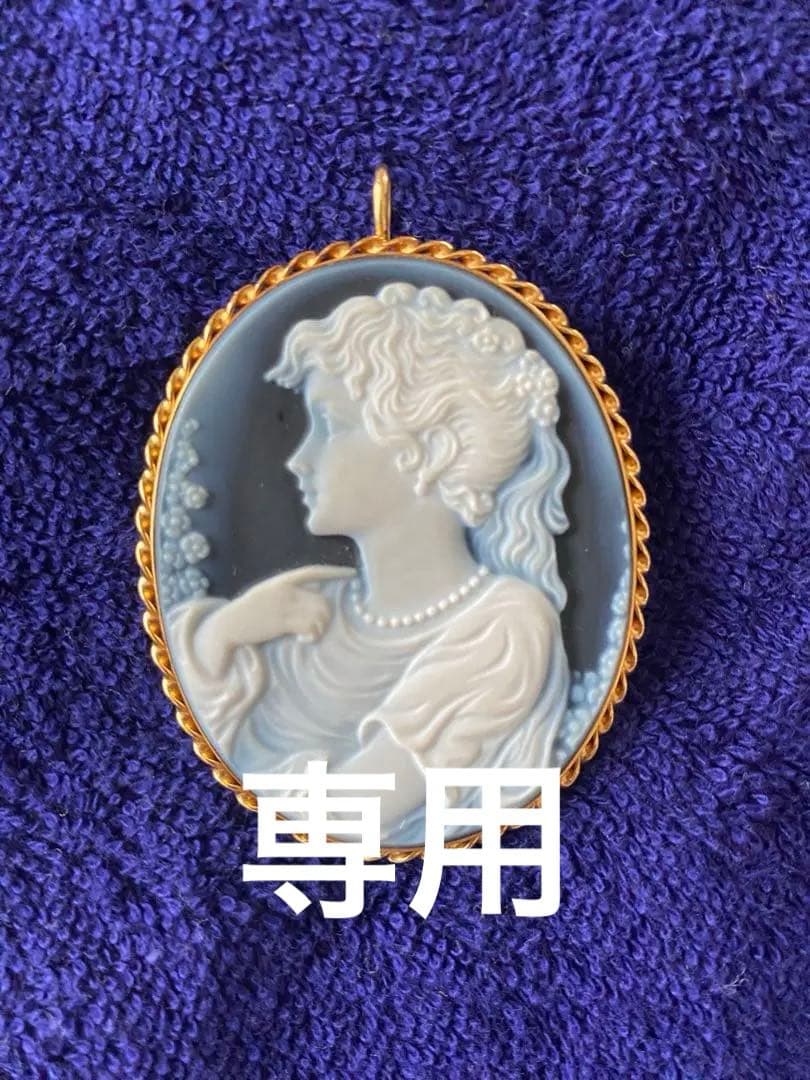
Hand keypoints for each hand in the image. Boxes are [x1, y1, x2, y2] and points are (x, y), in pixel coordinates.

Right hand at [194, 565, 354, 675]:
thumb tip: (311, 598)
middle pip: (322, 599)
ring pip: (319, 613)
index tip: (352, 573)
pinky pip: (310, 627)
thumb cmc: (248, 612)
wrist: (229, 624)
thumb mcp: (266, 593)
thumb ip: (287, 592)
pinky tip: (303, 639)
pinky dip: (312, 635)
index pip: (313, 571)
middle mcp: (286, 590)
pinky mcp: (283, 622)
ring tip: (309, 634)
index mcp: (282, 581)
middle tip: (316, 627)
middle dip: (325, 615)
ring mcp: (285, 605)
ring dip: (319, 627)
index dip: (334, 572)